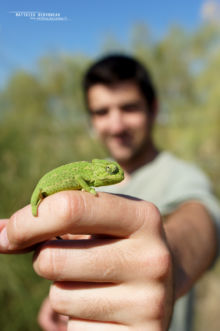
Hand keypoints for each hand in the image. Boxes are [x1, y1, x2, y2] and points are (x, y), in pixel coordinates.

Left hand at [1, 191, 173, 329]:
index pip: (70, 208)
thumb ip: (49, 221)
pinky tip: (103, 309)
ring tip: (93, 283)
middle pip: (52, 259)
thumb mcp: (95, 222)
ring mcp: (148, 303)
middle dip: (45, 258)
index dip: (28, 221)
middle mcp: (152, 258)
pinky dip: (77, 318)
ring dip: (63, 290)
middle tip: (68, 258)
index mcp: (142, 217)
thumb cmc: (114, 244)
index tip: (11, 233)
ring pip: (59, 298)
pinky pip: (74, 329)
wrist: (160, 283)